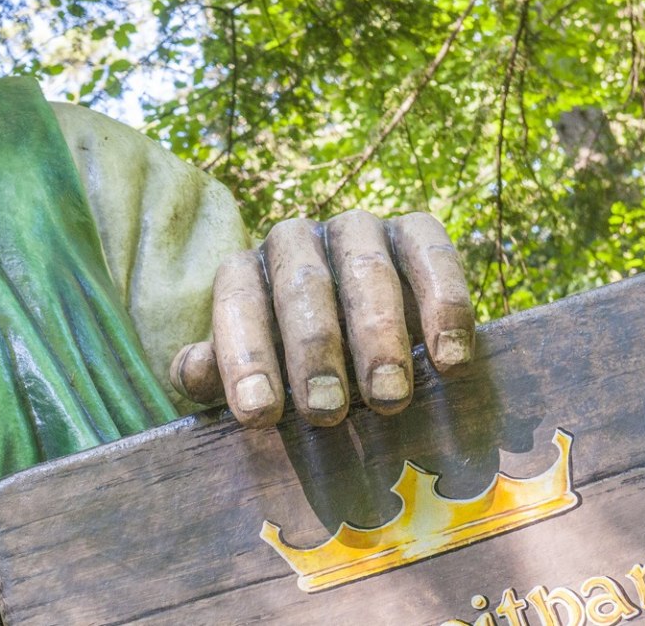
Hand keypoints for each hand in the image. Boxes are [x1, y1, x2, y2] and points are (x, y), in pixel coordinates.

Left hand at [168, 211, 474, 426]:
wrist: (358, 333)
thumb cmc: (288, 366)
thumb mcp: (249, 374)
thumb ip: (214, 373)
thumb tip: (194, 371)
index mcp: (245, 271)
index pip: (237, 302)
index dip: (246, 359)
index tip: (260, 415)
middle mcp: (295, 239)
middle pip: (303, 285)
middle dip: (313, 350)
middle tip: (326, 411)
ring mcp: (358, 229)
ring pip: (366, 269)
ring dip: (378, 334)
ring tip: (387, 396)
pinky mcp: (416, 231)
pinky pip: (432, 253)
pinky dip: (445, 304)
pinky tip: (449, 360)